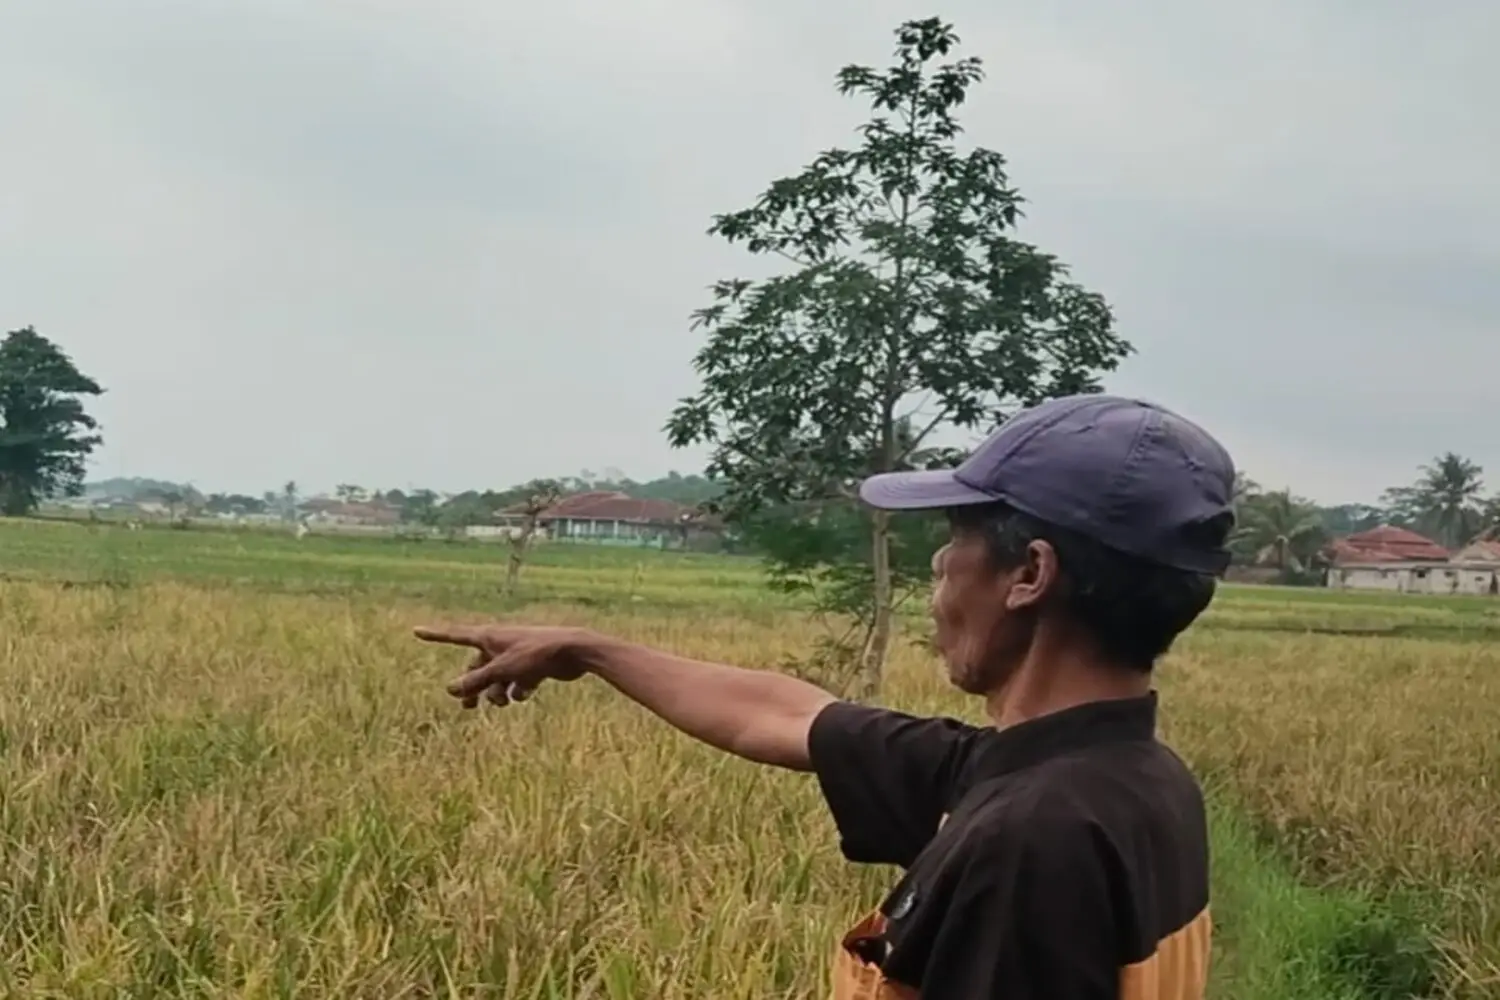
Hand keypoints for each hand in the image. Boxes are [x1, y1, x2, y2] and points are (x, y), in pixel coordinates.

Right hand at [414, 623, 599, 707]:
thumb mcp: (502, 669)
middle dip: (473, 688)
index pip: (455, 636)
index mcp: (489, 636)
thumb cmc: (536, 654)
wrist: (573, 651)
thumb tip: (451, 689)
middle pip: (476, 668)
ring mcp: (516, 656)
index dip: (435, 635)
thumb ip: (476, 681)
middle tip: (468, 708)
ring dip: (496, 693)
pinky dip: (518, 690)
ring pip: (496, 680)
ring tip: (504, 701)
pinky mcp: (531, 666)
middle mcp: (500, 644)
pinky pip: (515, 683)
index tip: (416, 631)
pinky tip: (527, 690)